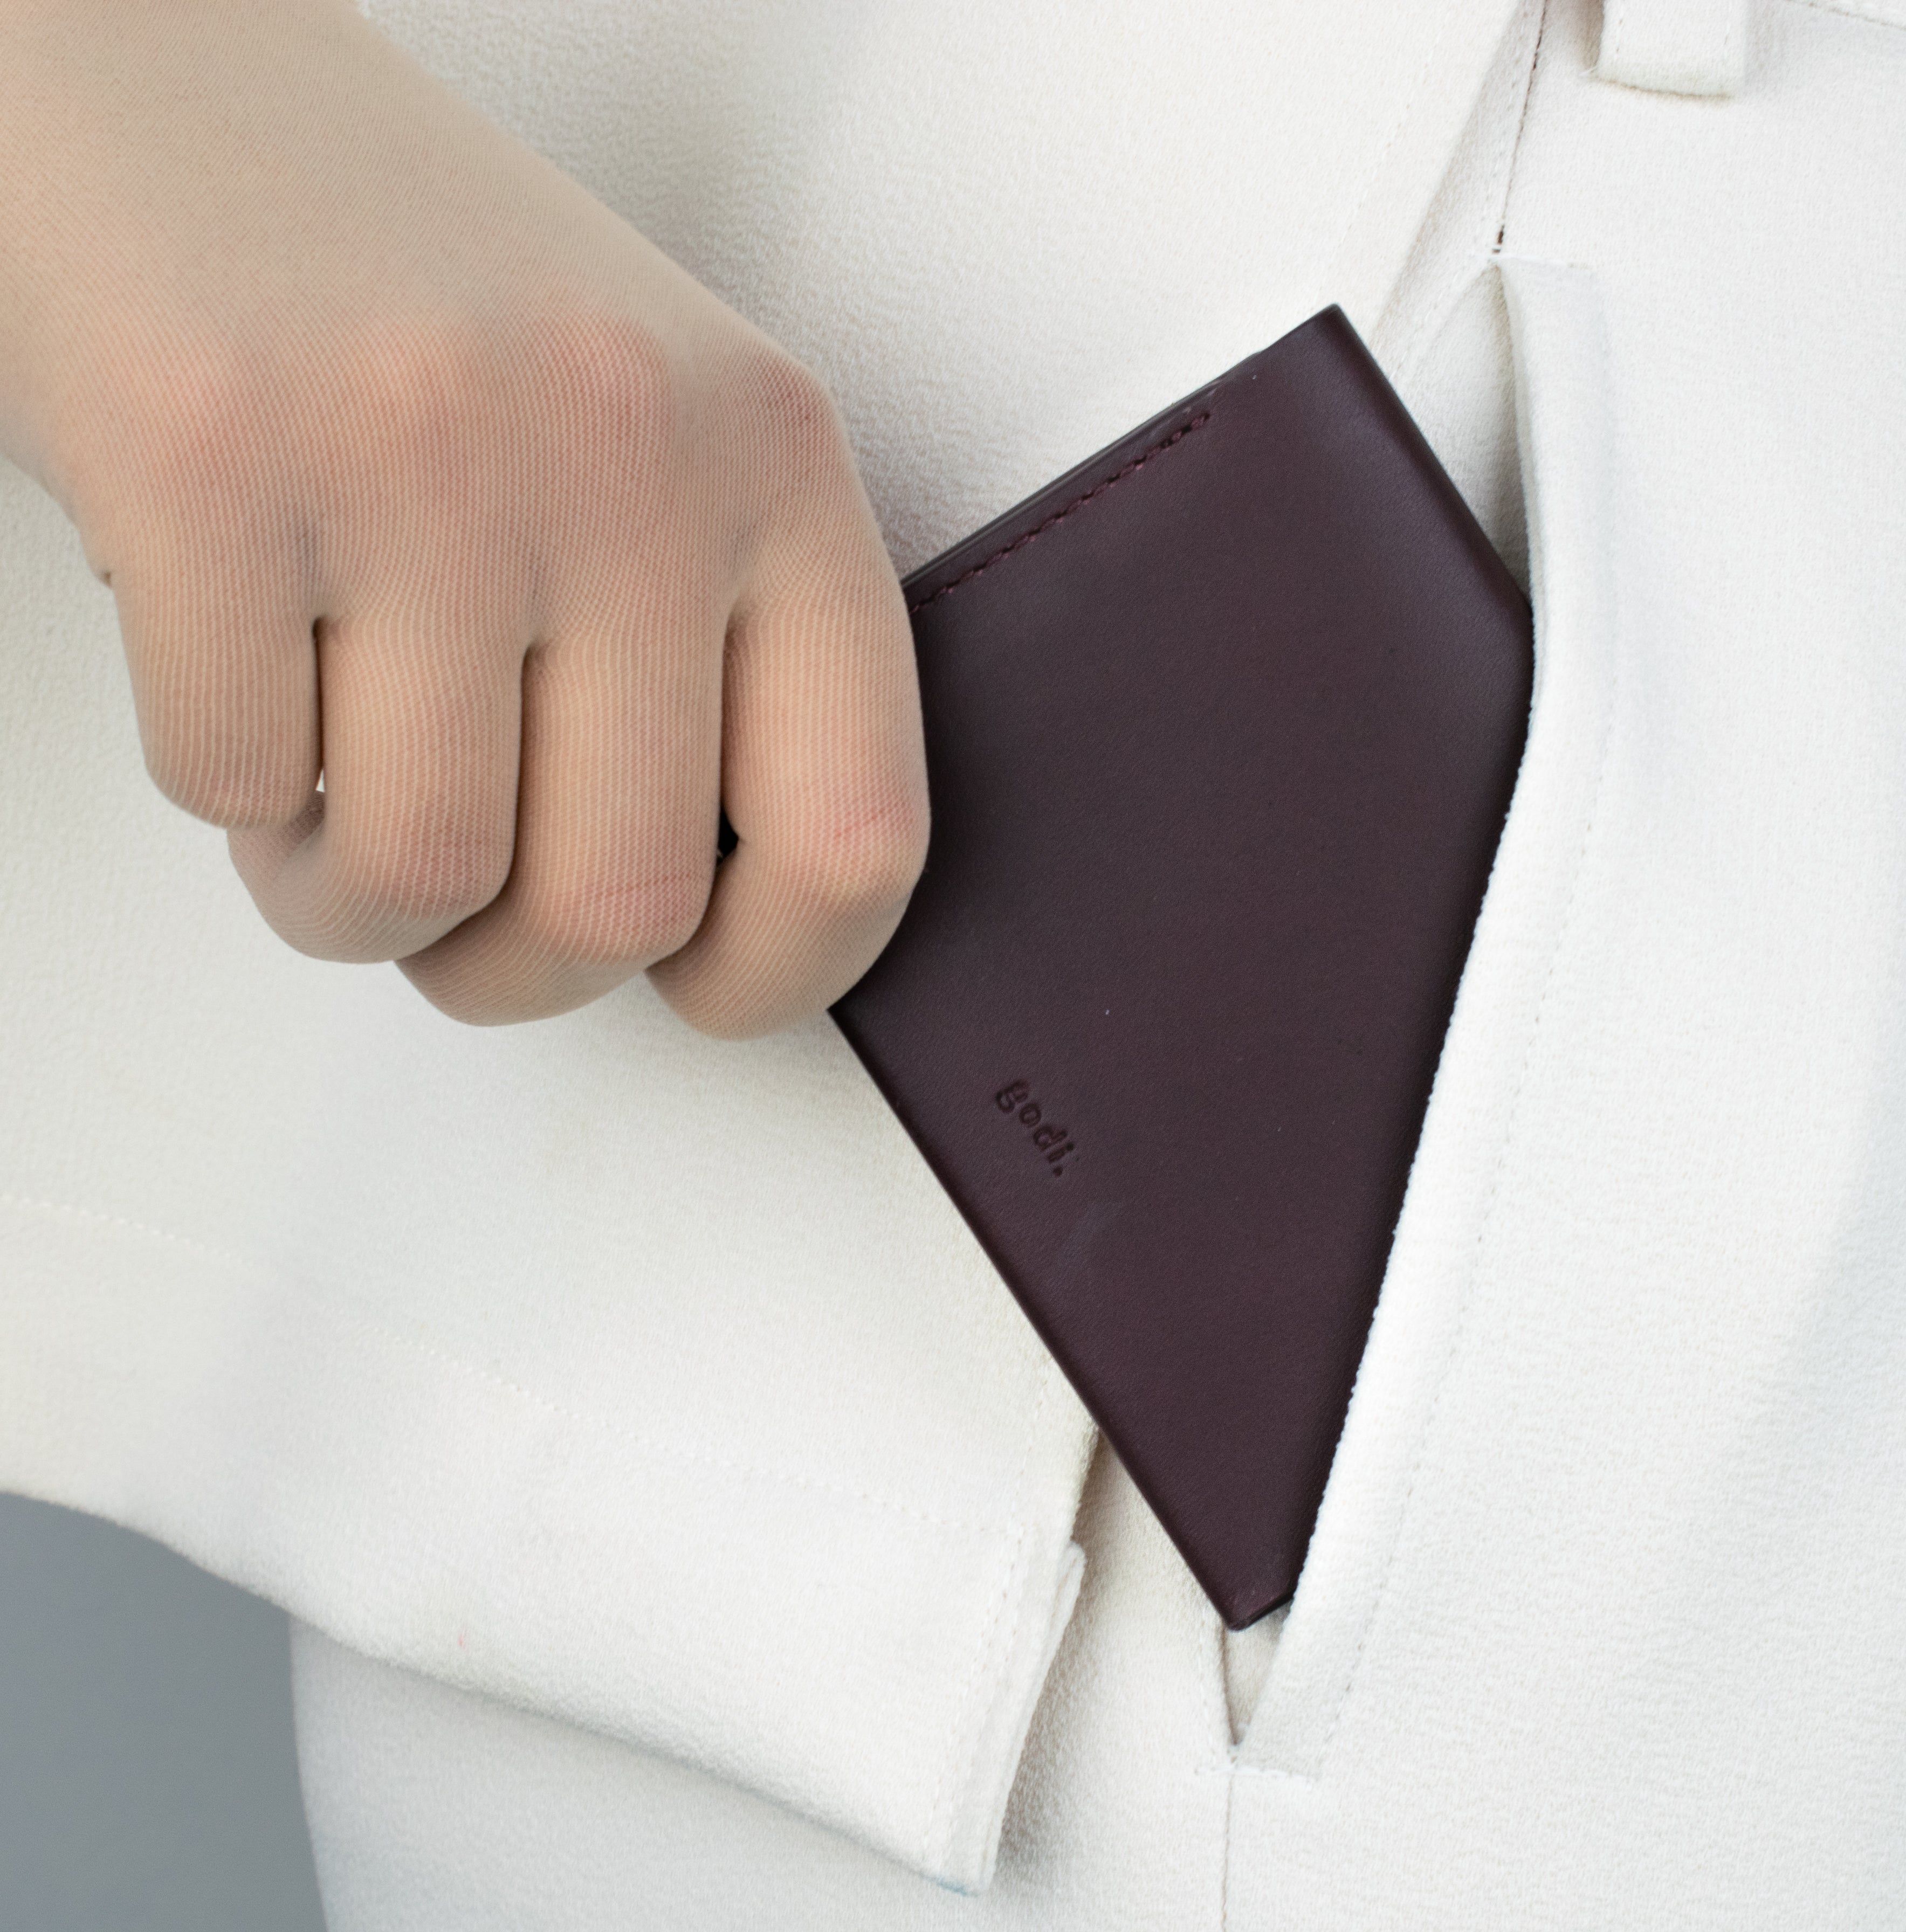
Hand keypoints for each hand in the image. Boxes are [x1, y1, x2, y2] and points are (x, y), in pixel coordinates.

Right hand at [0, 0, 925, 1033]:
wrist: (162, 71)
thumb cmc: (421, 300)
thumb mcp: (655, 450)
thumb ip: (718, 668)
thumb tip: (708, 928)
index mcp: (778, 465)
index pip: (859, 831)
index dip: (779, 972)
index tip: (699, 983)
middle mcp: (631, 448)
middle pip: (618, 900)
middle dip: (508, 961)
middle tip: (452, 897)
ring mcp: (426, 446)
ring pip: (419, 875)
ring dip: (349, 893)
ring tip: (330, 780)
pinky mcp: (213, 453)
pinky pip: (233, 784)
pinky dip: (224, 780)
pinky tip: (243, 662)